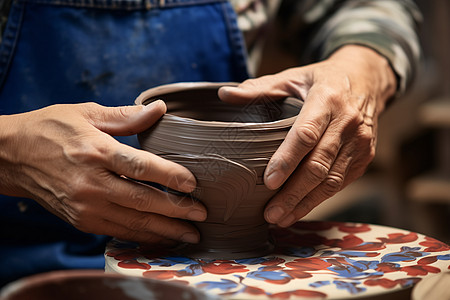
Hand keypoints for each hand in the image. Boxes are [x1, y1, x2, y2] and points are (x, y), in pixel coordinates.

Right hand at [0, 101, 205, 243]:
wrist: (11, 156)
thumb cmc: (50, 129)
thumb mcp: (86, 113)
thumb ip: (126, 116)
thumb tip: (160, 109)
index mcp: (96, 151)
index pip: (141, 167)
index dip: (170, 176)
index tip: (194, 184)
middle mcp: (91, 183)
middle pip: (142, 200)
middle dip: (176, 210)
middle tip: (202, 215)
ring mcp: (85, 206)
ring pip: (132, 222)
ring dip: (164, 230)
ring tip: (190, 233)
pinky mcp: (80, 220)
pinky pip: (117, 231)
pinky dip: (142, 236)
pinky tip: (161, 237)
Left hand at [219, 45, 396, 226]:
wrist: (368, 80)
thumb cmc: (323, 80)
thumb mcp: (293, 77)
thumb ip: (259, 88)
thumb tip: (223, 94)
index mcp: (327, 98)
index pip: (306, 134)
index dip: (287, 160)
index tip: (268, 182)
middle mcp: (347, 122)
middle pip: (319, 165)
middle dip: (293, 193)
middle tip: (270, 213)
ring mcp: (360, 142)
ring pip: (331, 180)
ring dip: (305, 202)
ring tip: (281, 217)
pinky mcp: (365, 157)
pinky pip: (341, 182)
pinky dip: (319, 199)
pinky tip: (299, 209)